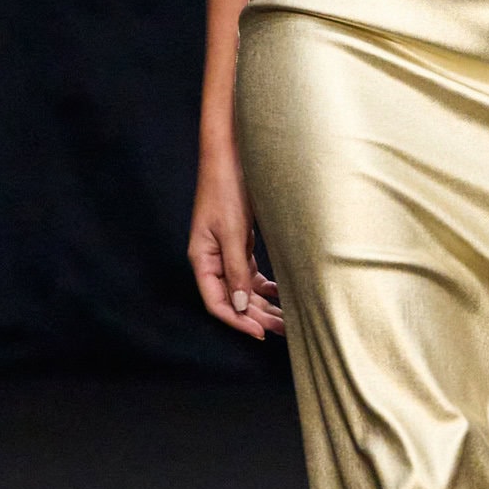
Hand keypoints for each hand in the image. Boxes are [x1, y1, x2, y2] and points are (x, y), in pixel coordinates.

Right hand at [189, 144, 284, 336]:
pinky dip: (265, 286)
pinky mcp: (239, 243)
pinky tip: (280, 294)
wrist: (232, 155)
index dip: (237, 321)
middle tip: (284, 329)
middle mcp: (212, 260)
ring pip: (243, 289)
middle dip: (257, 316)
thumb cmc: (226, 188)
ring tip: (287, 317)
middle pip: (233, 299)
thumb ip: (236, 270)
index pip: (217, 303)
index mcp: (201, 259)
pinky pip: (250, 274)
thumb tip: (239, 306)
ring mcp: (225, 252)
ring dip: (263, 304)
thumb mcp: (233, 232)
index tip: (261, 333)